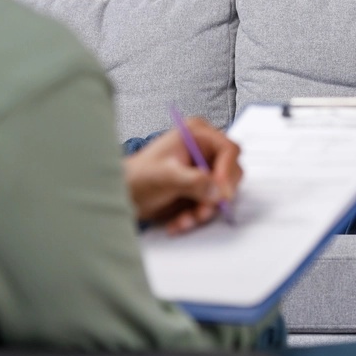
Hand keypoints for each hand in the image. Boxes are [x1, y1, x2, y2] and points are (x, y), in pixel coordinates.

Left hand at [123, 117, 241, 234]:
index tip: (220, 192)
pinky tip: (179, 220)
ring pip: (222, 193)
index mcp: (197, 134)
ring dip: (205, 210)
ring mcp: (204, 171)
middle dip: (216, 196)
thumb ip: (193, 181)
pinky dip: (197, 217)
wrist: (124, 195)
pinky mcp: (202, 189)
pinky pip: (212, 206)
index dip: (228, 172)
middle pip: (231, 173)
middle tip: (202, 210)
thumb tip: (218, 190)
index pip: (228, 150)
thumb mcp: (165, 176)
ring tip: (185, 218)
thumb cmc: (137, 176)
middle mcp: (204, 151)